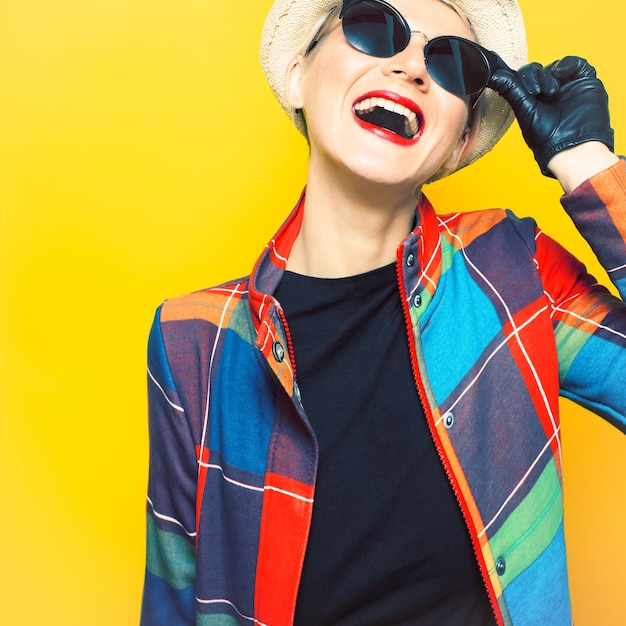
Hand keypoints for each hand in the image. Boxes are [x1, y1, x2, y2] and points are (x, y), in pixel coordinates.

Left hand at [488, 56, 613, 176]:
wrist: (572, 146)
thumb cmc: (547, 138)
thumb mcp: (524, 111)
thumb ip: (511, 90)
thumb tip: (493, 75)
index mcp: (533, 101)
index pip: (523, 79)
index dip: (520, 78)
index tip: (514, 82)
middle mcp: (549, 93)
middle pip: (538, 71)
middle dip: (534, 77)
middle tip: (536, 92)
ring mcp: (568, 87)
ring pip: (554, 67)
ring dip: (549, 75)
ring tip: (551, 92)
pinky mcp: (585, 82)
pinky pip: (576, 64)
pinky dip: (567, 64)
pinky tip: (560, 73)